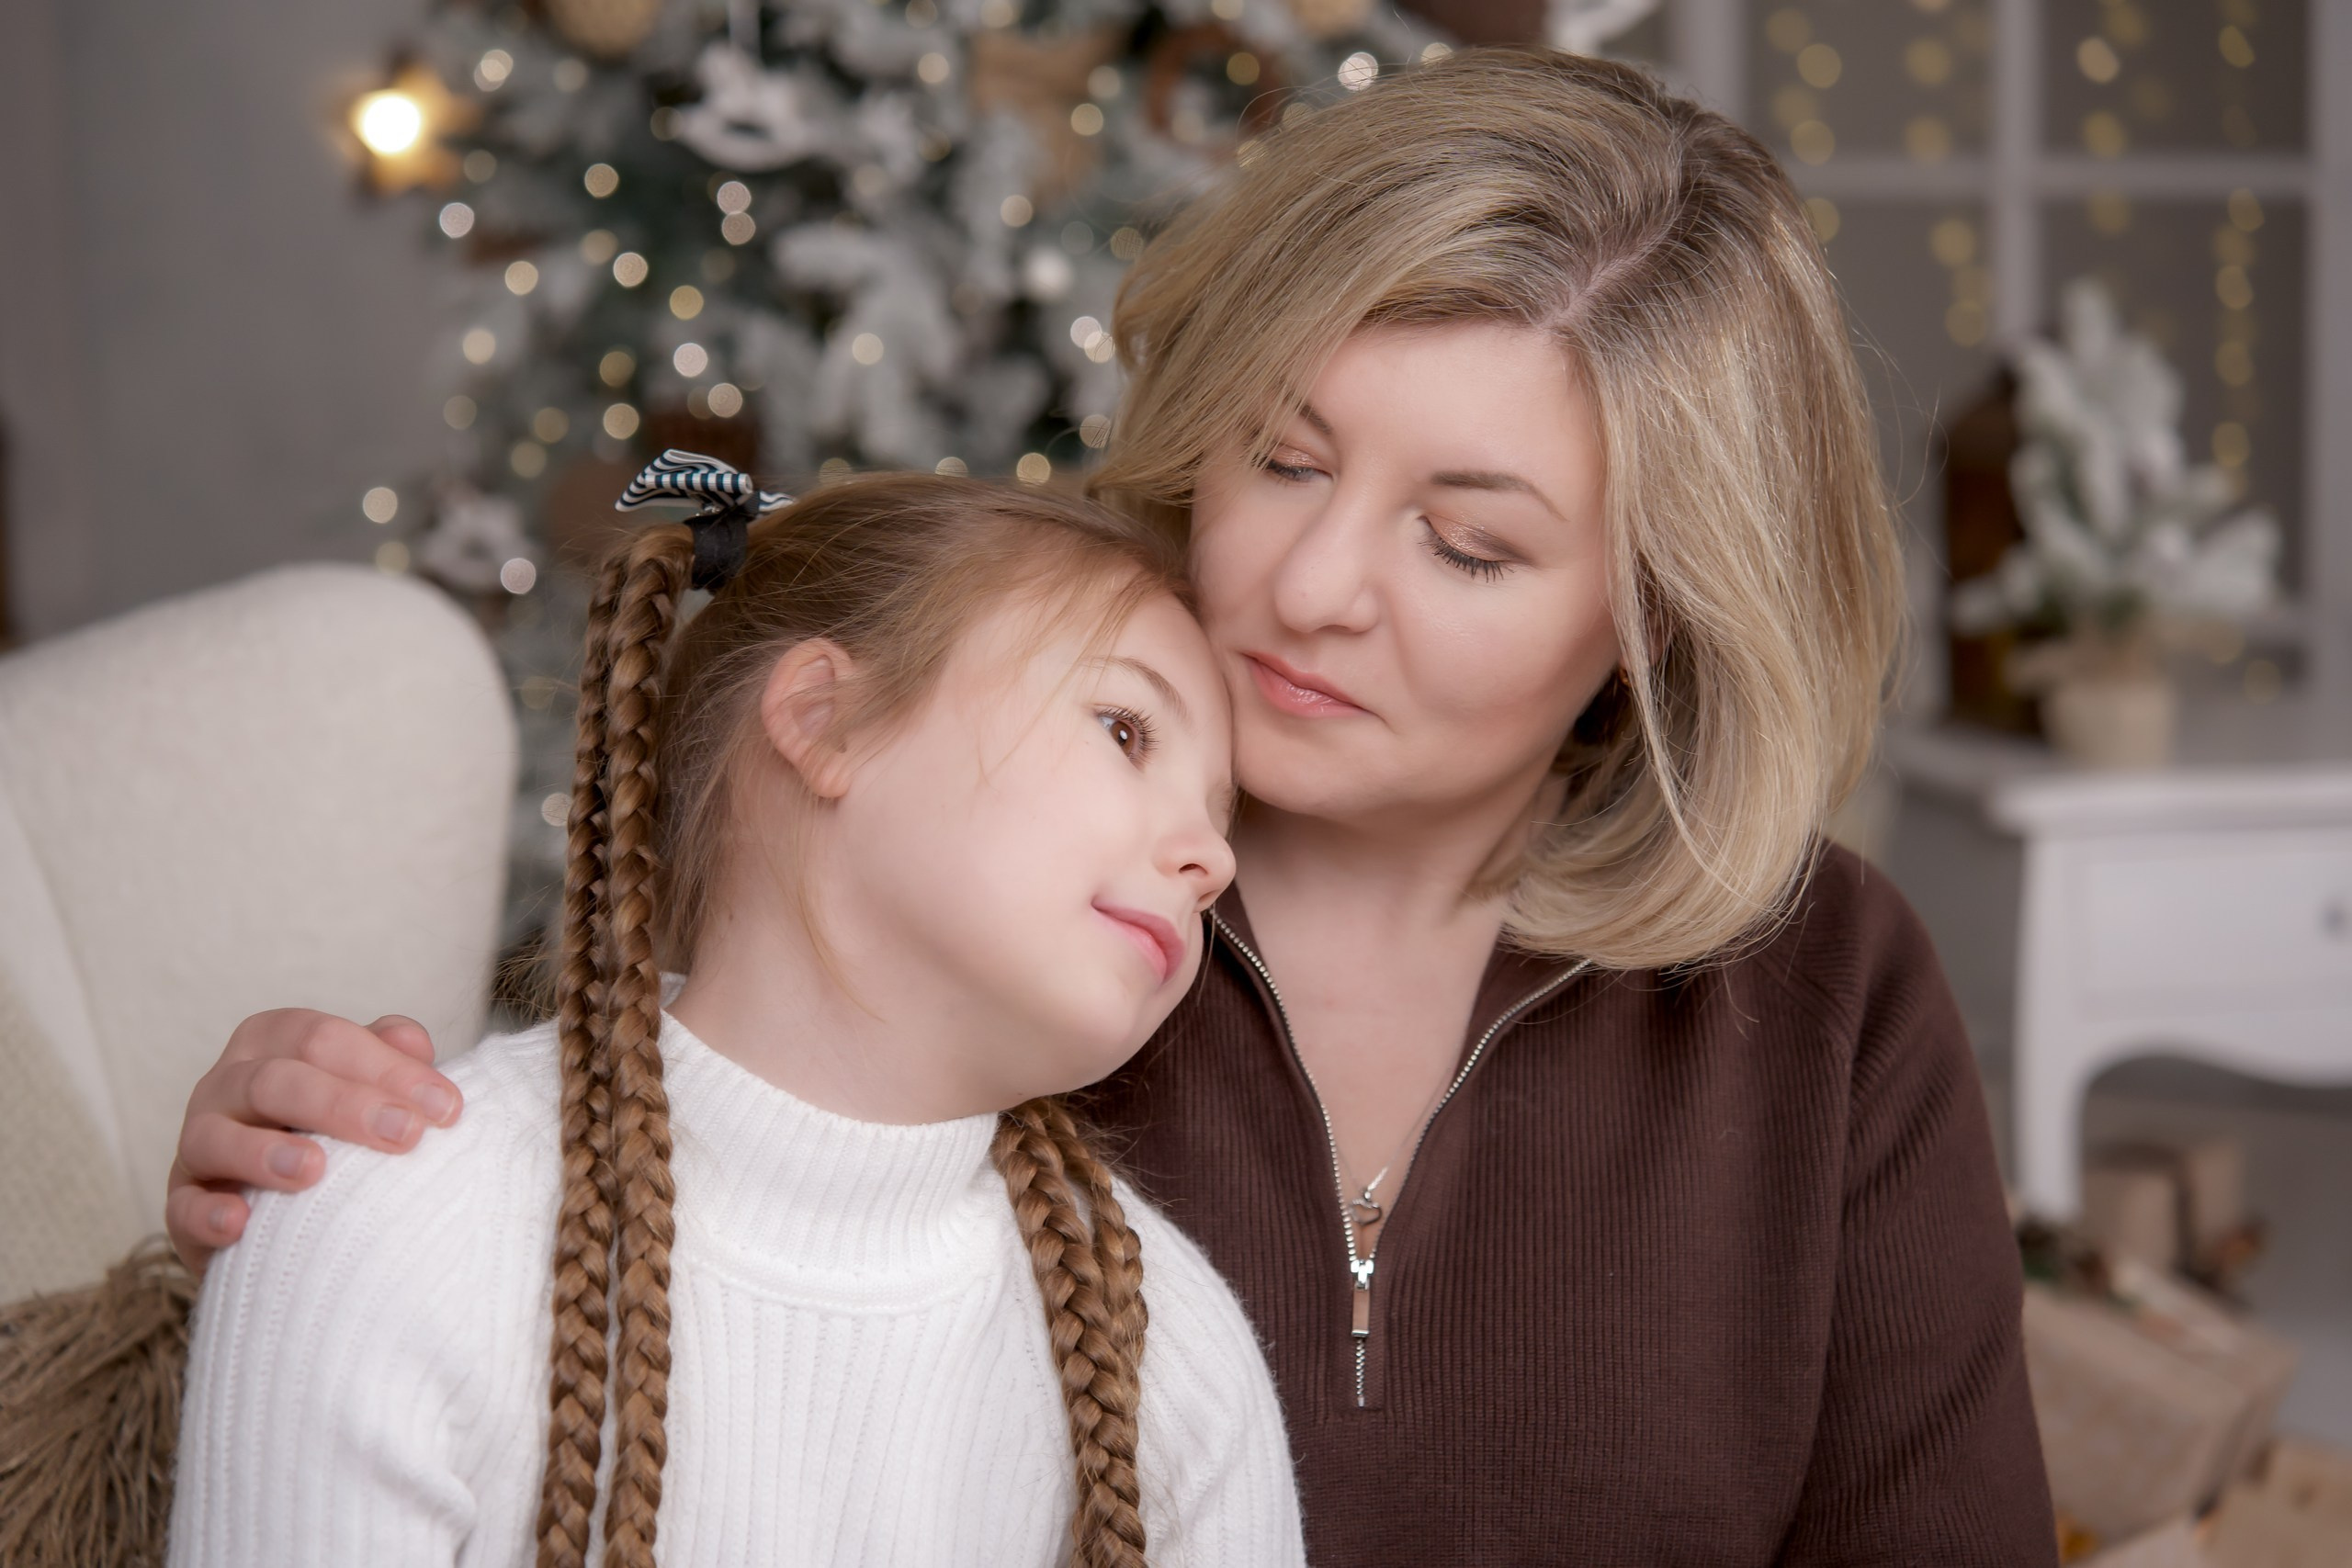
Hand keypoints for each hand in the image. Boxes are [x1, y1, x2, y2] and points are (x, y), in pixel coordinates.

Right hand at [165, 1010, 462, 1272]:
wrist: (285, 1206)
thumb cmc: (335, 1129)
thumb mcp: (365, 1086)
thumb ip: (388, 1058)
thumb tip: (414, 1043)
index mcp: (274, 1042)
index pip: (325, 1039)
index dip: (387, 1068)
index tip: (447, 1108)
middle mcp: (226, 1083)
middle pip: (276, 1080)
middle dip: (344, 1105)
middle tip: (405, 1136)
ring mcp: (197, 1143)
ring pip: (215, 1136)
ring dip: (265, 1152)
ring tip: (314, 1170)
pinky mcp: (181, 1205)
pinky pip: (182, 1206)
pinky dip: (207, 1214)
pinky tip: (240, 1223)